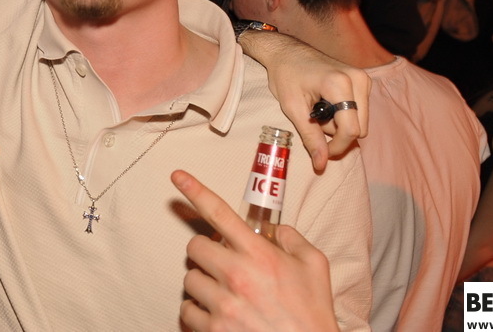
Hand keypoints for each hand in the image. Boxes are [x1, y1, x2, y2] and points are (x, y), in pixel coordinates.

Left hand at [174, 170, 338, 331]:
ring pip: (189, 279)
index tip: (177, 176)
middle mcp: (237, 276)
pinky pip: (187, 310)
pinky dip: (198, 312)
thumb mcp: (314, 267)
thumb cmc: (312, 314)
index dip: (195, 191)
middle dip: (206, 252)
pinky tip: (219, 314)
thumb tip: (274, 230)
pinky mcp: (212, 330)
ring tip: (226, 294)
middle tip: (223, 264)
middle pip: (195, 247)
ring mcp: (222, 305)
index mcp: (260, 255)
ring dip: (203, 283)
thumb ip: (293, 239)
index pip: (220, 213)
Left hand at [239, 29, 369, 171]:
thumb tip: (321, 164)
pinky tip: (325, 103)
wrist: (286, 51)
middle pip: (359, 128)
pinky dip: (343, 115)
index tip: (321, 151)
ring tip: (317, 109)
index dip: (337, 146)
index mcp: (340, 84)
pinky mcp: (363, 80)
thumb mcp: (293, 108)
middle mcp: (358, 79)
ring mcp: (363, 78)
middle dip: (337, 133)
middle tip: (312, 120)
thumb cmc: (285, 75)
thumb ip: (310, 137)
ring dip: (339, 124)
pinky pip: (360, 111)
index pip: (351, 130)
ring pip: (361, 121)